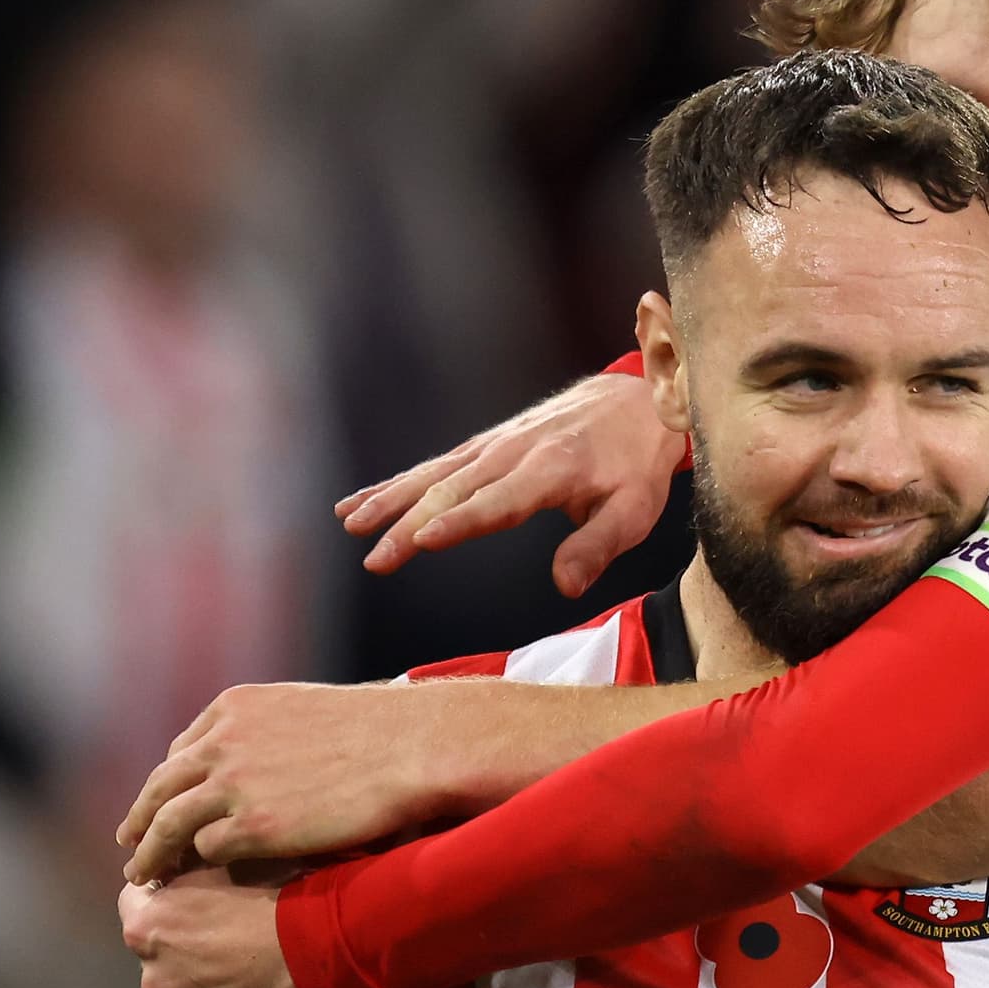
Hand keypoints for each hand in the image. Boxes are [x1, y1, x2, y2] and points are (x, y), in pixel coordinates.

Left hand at [120, 870, 325, 987]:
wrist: (322, 950)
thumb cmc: (270, 897)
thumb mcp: (221, 861)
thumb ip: (184, 867)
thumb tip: (172, 864)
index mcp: (146, 929)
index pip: (132, 904)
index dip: (162, 896)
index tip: (190, 895)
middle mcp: (153, 979)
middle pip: (159, 958)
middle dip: (183, 948)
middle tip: (228, 937)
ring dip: (206, 987)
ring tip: (248, 974)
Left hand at [122, 681, 463, 883]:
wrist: (410, 747)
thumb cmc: (379, 732)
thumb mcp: (308, 712)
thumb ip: (273, 732)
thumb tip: (272, 758)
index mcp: (235, 709)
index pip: (184, 751)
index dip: (171, 784)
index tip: (164, 806)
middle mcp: (223, 741)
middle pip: (162, 786)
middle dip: (141, 817)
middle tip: (129, 843)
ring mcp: (234, 784)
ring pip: (169, 823)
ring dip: (151, 852)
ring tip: (142, 876)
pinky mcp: (254, 826)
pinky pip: (207, 849)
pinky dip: (198, 865)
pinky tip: (194, 882)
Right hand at [338, 373, 684, 591]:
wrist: (636, 400)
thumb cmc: (637, 463)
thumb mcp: (634, 510)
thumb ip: (598, 546)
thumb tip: (566, 587)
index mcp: (550, 469)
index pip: (496, 502)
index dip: (458, 523)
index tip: (421, 542)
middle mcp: (513, 452)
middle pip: (451, 491)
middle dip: (409, 525)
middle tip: (376, 559)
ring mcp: (494, 445)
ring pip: (433, 475)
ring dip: (390, 500)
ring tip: (351, 525)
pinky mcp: (484, 445)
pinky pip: (434, 465)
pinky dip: (396, 483)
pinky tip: (361, 502)